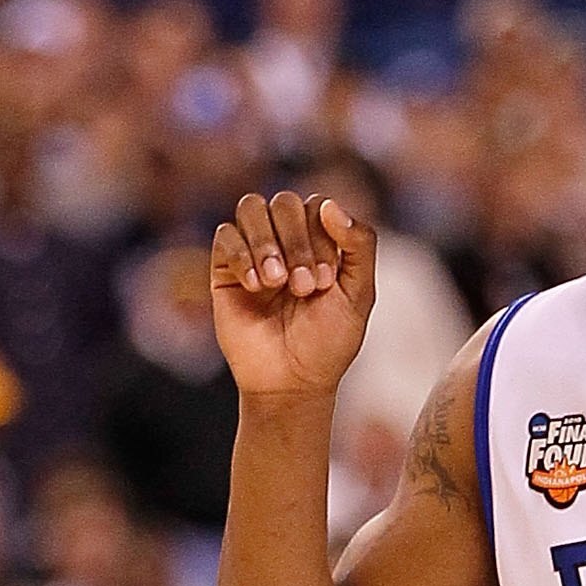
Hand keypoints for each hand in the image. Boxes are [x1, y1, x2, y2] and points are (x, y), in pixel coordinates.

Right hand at [210, 191, 376, 401]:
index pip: (317, 207)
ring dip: (267, 243)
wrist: (292, 382)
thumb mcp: (358, 295)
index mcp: (320, 241)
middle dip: (296, 243)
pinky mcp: (226, 268)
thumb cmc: (327, 342)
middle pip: (284, 203)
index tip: (325, 282)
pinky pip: (225, 235)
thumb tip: (331, 205)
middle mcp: (286, 240)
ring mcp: (254, 250)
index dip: (321, 237)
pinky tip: (255, 286)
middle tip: (303, 288)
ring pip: (252, 208)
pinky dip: (241, 256)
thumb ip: (360, 246)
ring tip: (276, 284)